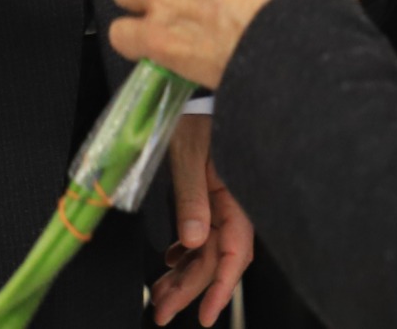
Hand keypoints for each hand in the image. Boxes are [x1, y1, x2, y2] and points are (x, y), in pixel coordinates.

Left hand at [153, 113, 254, 326]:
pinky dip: (185, 253)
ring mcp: (220, 200)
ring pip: (206, 250)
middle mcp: (231, 202)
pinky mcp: (209, 196)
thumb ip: (191, 198)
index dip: (221, 287)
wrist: (193, 90)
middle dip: (191, 289)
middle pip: (215, 258)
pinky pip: (201, 234)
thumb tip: (191, 241)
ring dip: (184, 274)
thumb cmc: (197, 114)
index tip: (205, 313)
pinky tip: (170, 261)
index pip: (235, 252)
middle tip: (164, 312)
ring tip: (160, 296)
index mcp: (235, 194)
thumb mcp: (190, 154)